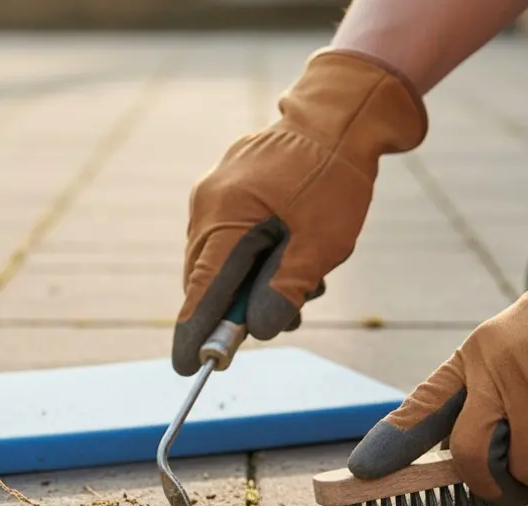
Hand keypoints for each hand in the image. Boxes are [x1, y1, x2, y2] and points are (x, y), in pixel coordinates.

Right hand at [171, 48, 426, 375]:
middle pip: (207, 280)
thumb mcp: (322, 243)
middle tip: (285, 318)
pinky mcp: (224, 192)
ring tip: (306, 280)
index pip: (201, 291)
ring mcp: (212, 197)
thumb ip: (287, 289)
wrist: (339, 115)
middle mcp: (207, 207)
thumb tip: (261, 331)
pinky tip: (292, 255)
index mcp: (225, 218)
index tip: (187, 368)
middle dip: (239, 309)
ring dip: (253, 283)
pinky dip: (254, 259)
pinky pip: (228, 240)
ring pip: (220, 262)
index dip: (195, 334)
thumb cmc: (334, 177)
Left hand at [348, 184, 527, 505]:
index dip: (392, 444)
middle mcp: (499, 373)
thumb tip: (451, 461)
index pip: (424, 406)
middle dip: (488, 489)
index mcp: (475, 358)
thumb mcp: (507, 347)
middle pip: (470, 458)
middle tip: (510, 492)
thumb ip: (482, 394)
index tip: (362, 473)